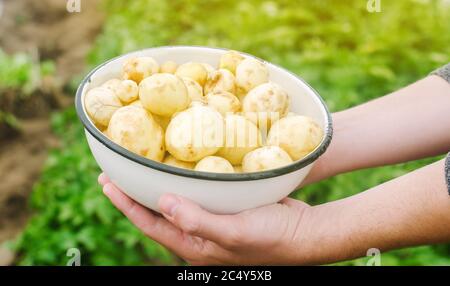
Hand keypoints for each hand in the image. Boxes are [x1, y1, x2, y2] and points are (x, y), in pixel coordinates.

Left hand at [98, 173, 311, 264]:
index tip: (107, 184)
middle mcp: (197, 235)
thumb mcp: (233, 232)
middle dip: (134, 194)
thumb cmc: (271, 237)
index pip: (150, 224)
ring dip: (155, 185)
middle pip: (157, 214)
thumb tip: (161, 202)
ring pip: (174, 202)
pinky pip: (194, 193)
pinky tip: (179, 166)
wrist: (304, 233)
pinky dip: (181, 180)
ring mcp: (210, 222)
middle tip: (115, 172)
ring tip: (141, 167)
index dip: (126, 205)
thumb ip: (196, 221)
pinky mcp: (224, 209)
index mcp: (194, 246)